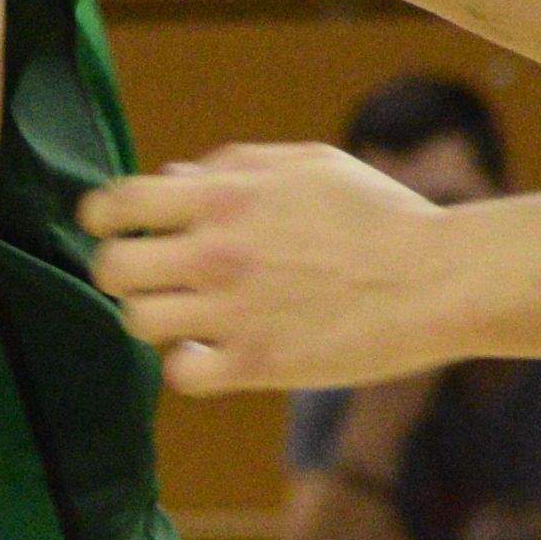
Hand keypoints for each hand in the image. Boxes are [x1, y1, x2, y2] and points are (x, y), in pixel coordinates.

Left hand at [83, 144, 462, 391]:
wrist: (437, 279)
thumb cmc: (380, 215)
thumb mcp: (309, 164)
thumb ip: (233, 165)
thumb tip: (172, 177)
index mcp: (225, 196)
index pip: (119, 204)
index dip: (102, 216)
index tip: (113, 228)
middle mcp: (215, 252)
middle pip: (112, 268)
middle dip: (121, 271)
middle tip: (149, 278)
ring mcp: (232, 312)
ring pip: (138, 321)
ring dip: (155, 319)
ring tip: (187, 317)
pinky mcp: (256, 364)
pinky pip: (180, 374)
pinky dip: (188, 366)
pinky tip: (213, 354)